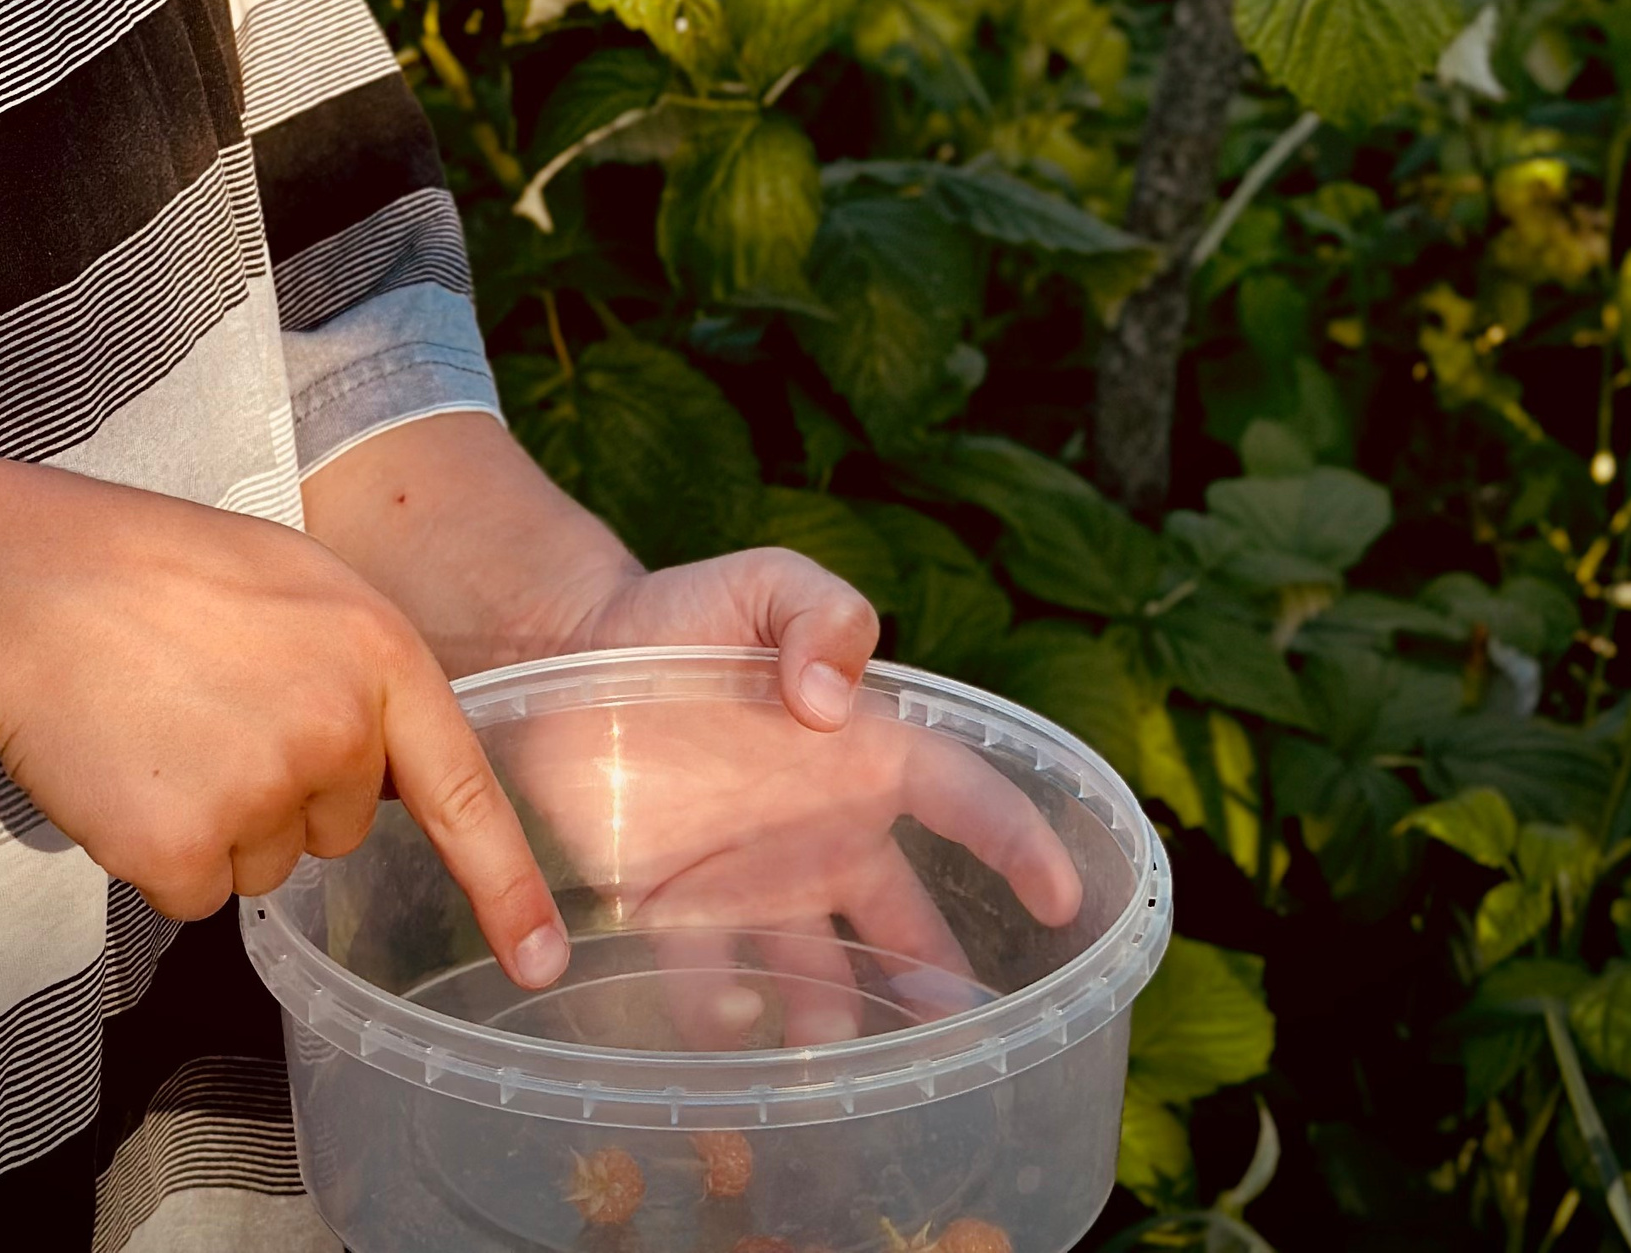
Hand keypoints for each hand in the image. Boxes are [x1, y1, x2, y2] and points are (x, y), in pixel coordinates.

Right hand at [0, 450, 567, 986]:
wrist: (35, 587)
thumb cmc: (161, 572)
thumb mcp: (299, 584)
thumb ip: (359, 671)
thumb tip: (380, 763)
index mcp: (381, 655)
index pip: (461, 792)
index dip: (506, 887)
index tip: (539, 962)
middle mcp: (339, 731)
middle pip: (337, 828)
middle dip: (283, 785)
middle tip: (211, 702)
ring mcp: (262, 794)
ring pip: (264, 865)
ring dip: (219, 818)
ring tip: (164, 725)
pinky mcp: (184, 852)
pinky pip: (199, 894)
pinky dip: (162, 853)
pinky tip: (128, 774)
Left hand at [530, 549, 1083, 1046]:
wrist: (567, 650)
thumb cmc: (678, 614)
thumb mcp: (760, 579)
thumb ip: (819, 612)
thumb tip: (832, 701)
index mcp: (863, 753)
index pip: (964, 798)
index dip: (1020, 843)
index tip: (1062, 897)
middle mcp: (822, 830)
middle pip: (907, 921)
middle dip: (939, 982)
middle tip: (966, 1039)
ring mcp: (754, 878)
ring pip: (820, 975)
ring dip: (836, 1020)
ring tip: (835, 1050)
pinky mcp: (675, 908)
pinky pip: (711, 981)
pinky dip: (723, 1013)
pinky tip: (731, 1020)